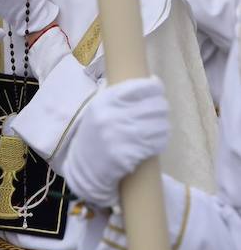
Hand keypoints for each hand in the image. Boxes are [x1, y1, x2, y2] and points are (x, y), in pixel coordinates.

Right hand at [62, 77, 169, 207]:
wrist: (85, 166)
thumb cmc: (95, 134)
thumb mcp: (99, 109)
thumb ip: (118, 96)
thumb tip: (149, 83)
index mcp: (105, 101)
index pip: (141, 87)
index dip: (155, 87)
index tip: (157, 89)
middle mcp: (113, 116)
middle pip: (155, 105)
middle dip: (161, 107)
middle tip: (159, 111)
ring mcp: (122, 136)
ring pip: (161, 125)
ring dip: (163, 126)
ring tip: (158, 128)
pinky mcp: (130, 155)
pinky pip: (158, 143)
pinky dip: (161, 141)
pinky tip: (156, 141)